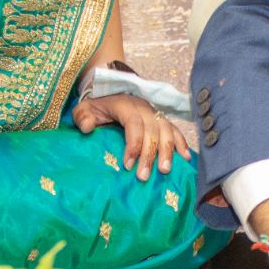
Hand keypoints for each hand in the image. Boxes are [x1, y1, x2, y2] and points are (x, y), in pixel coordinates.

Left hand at [73, 93, 189, 182]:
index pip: (134, 124)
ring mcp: (155, 114)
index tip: (127, 165)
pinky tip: (185, 158)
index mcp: (125, 105)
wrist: (111, 92)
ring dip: (167, 151)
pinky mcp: (162, 120)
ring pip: (167, 131)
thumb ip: (82, 116)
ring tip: (165, 170)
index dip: (133, 144)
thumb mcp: (84, 108)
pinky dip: (181, 143)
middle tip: (143, 176)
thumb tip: (87, 127)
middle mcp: (144, 108)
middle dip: (149, 154)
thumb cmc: (97, 105)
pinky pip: (175, 130)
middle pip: (152, 131)